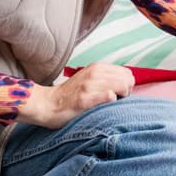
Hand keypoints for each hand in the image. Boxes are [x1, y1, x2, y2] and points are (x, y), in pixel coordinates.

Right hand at [17, 62, 133, 128]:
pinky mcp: (84, 99)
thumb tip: (127, 84)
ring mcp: (89, 85)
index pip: (127, 73)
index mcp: (97, 67)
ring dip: (120, 99)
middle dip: (126, 93)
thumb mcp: (89, 79)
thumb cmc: (70, 96)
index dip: (126, 85)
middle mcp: (94, 73)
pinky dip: (111, 103)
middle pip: (128, 80)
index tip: (118, 95)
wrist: (48, 104)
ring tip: (108, 105)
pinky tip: (102, 108)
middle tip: (115, 102)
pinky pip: (109, 97)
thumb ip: (106, 78)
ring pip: (122, 86)